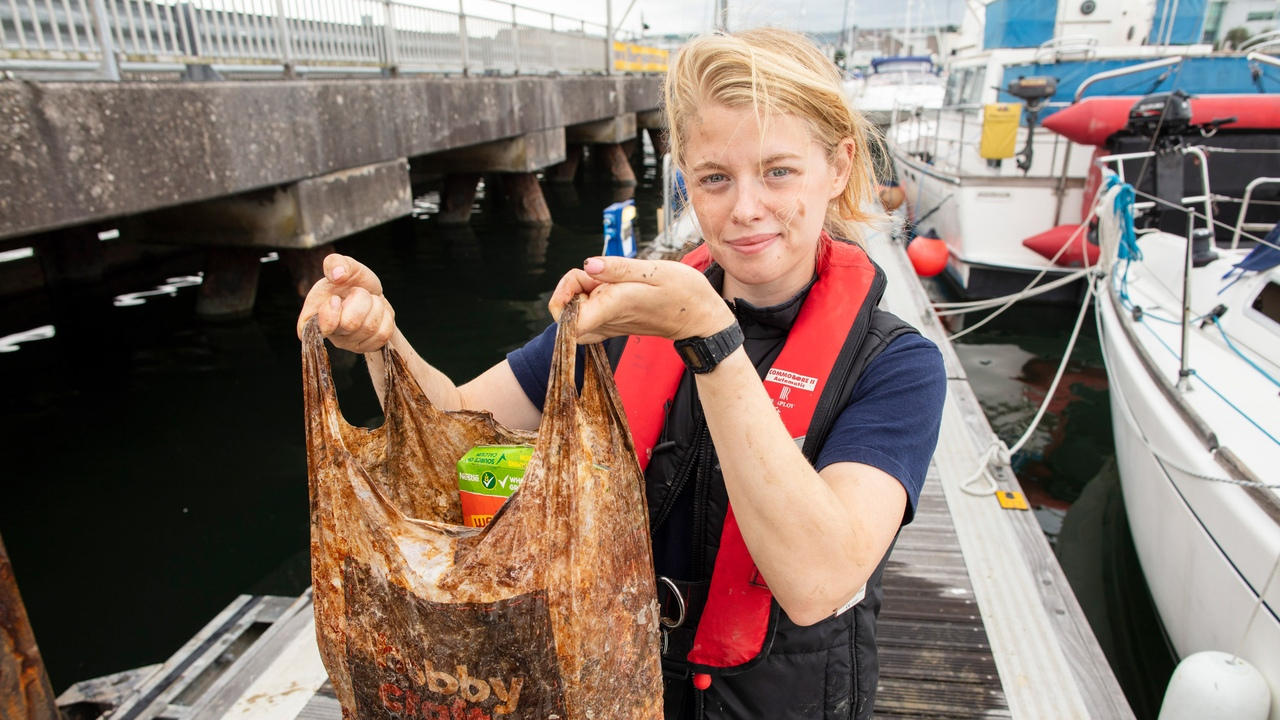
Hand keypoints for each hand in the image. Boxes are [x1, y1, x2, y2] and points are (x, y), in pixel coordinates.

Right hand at [296, 254, 395, 353]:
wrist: (371, 292)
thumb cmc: (351, 281)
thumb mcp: (343, 265)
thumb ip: (335, 263)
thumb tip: (337, 275)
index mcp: (312, 316)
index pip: (313, 329)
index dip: (330, 313)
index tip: (336, 298)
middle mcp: (330, 334)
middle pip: (351, 323)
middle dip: (361, 300)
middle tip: (358, 293)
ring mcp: (349, 344)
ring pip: (370, 327)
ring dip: (376, 306)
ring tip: (369, 301)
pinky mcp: (368, 347)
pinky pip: (383, 334)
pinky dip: (386, 317)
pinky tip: (378, 312)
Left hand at [548, 256, 735, 343]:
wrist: (700, 317)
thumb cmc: (683, 292)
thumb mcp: (655, 271)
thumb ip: (618, 268)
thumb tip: (588, 265)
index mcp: (613, 307)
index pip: (568, 321)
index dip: (562, 296)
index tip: (581, 276)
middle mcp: (607, 320)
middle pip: (565, 312)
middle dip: (572, 286)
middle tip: (599, 272)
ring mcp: (609, 325)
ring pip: (575, 313)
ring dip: (582, 291)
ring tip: (609, 278)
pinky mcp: (613, 324)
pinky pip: (587, 315)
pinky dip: (590, 299)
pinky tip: (610, 287)